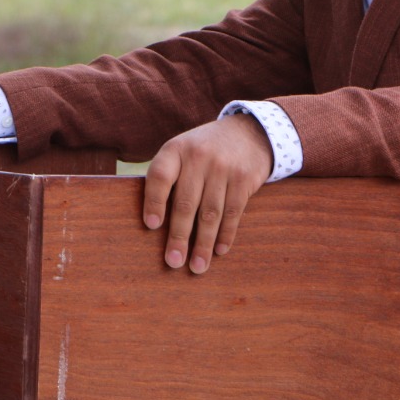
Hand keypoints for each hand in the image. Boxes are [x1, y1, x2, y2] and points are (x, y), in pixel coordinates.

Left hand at [142, 113, 271, 274]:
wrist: (248, 132)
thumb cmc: (204, 151)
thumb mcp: (182, 151)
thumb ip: (169, 178)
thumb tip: (153, 224)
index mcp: (175, 149)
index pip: (160, 176)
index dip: (154, 201)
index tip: (151, 226)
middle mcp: (198, 156)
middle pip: (185, 202)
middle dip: (179, 236)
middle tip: (173, 262)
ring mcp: (223, 167)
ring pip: (210, 213)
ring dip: (203, 244)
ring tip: (197, 267)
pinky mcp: (244, 178)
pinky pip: (233, 212)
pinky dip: (226, 234)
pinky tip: (218, 251)